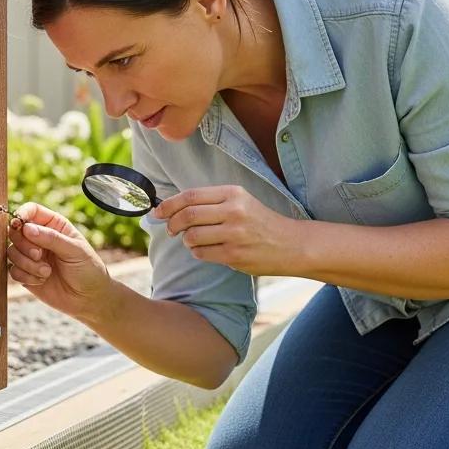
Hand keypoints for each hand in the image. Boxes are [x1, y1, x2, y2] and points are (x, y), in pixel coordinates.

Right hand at [5, 202, 112, 319]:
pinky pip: (13, 270)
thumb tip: (26, 228)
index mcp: (54, 225)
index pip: (31, 210)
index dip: (21, 214)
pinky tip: (42, 281)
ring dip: (26, 263)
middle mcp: (39, 238)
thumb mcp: (74, 250)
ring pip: (12, 251)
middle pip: (15, 231)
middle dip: (24, 244)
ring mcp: (31, 256)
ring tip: (46, 272)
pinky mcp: (26, 273)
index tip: (19, 224)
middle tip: (39, 255)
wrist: (89, 299)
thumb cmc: (88, 269)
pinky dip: (25, 276)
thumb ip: (51, 238)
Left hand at [152, 184, 298, 275]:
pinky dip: (198, 252)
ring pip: (191, 237)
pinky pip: (201, 253)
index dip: (168, 204)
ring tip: (195, 240)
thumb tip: (171, 208)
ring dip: (186, 241)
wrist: (291, 244)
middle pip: (187, 216)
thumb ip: (210, 203)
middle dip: (171, 224)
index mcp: (233, 194)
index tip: (157, 212)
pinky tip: (208, 250)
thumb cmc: (260, 222)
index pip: (190, 196)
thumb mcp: (240, 202)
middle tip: (171, 230)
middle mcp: (233, 211)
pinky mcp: (234, 255)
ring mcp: (234, 234)